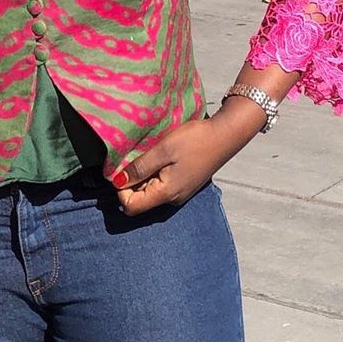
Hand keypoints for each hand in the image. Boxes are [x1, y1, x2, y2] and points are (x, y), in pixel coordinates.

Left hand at [114, 111, 258, 216]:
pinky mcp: (184, 184)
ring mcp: (179, 193)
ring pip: (149, 191)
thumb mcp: (163, 150)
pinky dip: (154, 173)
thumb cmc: (195, 140)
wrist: (225, 134)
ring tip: (149, 154)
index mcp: (166, 194)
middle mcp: (172, 199)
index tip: (124, 168)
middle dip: (131, 181)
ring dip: (143, 175)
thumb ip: (140, 168)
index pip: (131, 206)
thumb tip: (118, 182)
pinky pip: (160, 185)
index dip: (121, 190)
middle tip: (136, 157)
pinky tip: (160, 156)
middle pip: (139, 200)